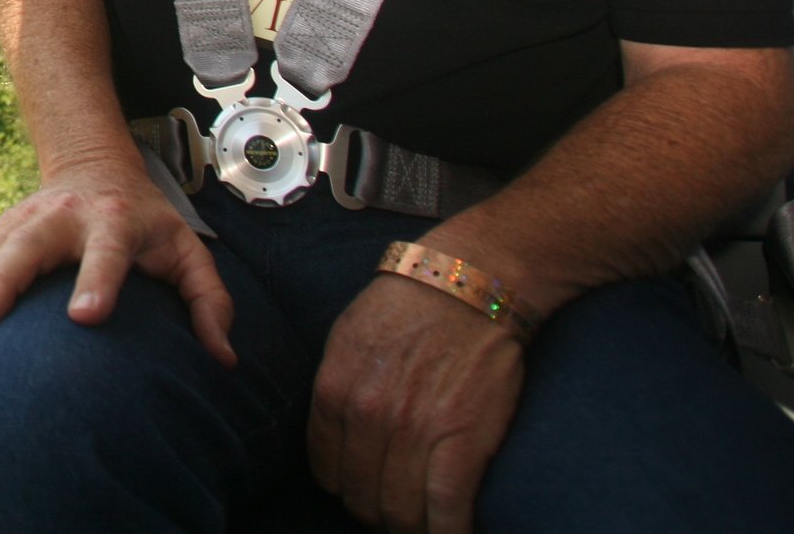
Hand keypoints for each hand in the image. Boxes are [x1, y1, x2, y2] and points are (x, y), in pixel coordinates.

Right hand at [0, 157, 234, 365]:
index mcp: (114, 220)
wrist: (96, 166)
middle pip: (26, 246)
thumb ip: (209, 301)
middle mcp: (63, 216)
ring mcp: (24, 221)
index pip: (106, 251)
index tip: (85, 317)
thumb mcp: (187, 251)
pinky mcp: (0, 231)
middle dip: (2, 283)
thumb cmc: (147, 222)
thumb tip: (222, 359)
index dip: (97, 280)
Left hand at [307, 274, 525, 533]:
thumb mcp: (346, 339)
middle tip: (397, 504)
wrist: (468, 284)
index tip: (366, 486)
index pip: (325, 472)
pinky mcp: (462, 442)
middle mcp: (367, 416)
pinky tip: (451, 528)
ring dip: (409, 524)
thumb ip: (335, 392)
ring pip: (399, 514)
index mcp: (334, 390)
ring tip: (423, 518)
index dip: (346, 486)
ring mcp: (414, 431)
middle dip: (377, 510)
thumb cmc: (408, 307)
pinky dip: (448, 531)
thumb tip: (333, 441)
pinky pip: (446, 513)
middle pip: (361, 500)